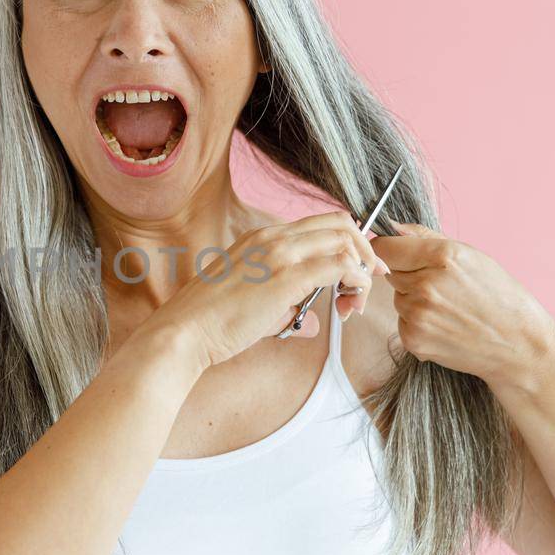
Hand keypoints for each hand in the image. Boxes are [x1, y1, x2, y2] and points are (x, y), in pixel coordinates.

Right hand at [142, 210, 391, 372]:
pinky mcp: (285, 276)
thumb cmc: (210, 322)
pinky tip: (350, 299)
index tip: (357, 269)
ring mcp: (278, 253)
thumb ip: (287, 307)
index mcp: (260, 237)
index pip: (319, 223)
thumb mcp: (252, 303)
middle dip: (364, 249)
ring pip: (343, 240)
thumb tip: (311, 322)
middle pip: (339, 223)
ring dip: (361, 267)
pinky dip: (355, 279)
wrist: (184, 331)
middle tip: (370, 277)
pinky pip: (338, 265)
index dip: (347, 242)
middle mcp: (271, 236)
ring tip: (356, 297)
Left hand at [370, 220, 554, 387]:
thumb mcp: (471, 255)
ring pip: (397, 297)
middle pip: (389, 272)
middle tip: (440, 285)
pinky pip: (402, 322)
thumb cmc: (499, 296)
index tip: (394, 253)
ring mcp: (418, 315)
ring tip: (448, 307)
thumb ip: (426, 237)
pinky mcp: (414, 340)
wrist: (518, 343)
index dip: (388, 249)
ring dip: (413, 299)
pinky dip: (417, 322)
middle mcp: (426, 285)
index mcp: (442, 256)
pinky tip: (444, 325)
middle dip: (407, 274)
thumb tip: (393, 228)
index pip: (385, 247)